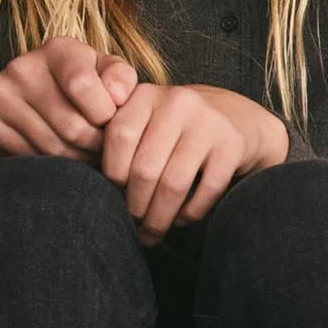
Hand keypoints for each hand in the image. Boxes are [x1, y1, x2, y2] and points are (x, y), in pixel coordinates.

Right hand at [0, 39, 139, 160]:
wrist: (41, 93)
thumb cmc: (87, 85)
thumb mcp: (109, 74)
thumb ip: (122, 79)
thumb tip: (117, 96)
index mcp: (58, 49)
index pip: (82, 86)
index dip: (104, 115)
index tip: (109, 122)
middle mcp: (21, 66)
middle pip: (70, 127)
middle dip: (95, 146)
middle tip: (101, 148)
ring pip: (51, 148)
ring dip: (76, 159)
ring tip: (85, 153)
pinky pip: (27, 156)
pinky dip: (48, 163)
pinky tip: (57, 153)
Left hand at [98, 83, 289, 244]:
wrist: (233, 116)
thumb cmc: (171, 129)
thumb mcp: (143, 120)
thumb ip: (118, 142)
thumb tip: (94, 191)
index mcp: (146, 95)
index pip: (119, 137)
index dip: (112, 173)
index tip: (113, 192)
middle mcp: (178, 103)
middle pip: (144, 168)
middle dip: (135, 205)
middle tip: (132, 222)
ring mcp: (208, 122)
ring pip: (173, 184)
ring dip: (159, 217)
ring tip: (152, 232)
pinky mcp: (232, 145)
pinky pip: (207, 189)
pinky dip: (190, 213)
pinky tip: (181, 219)